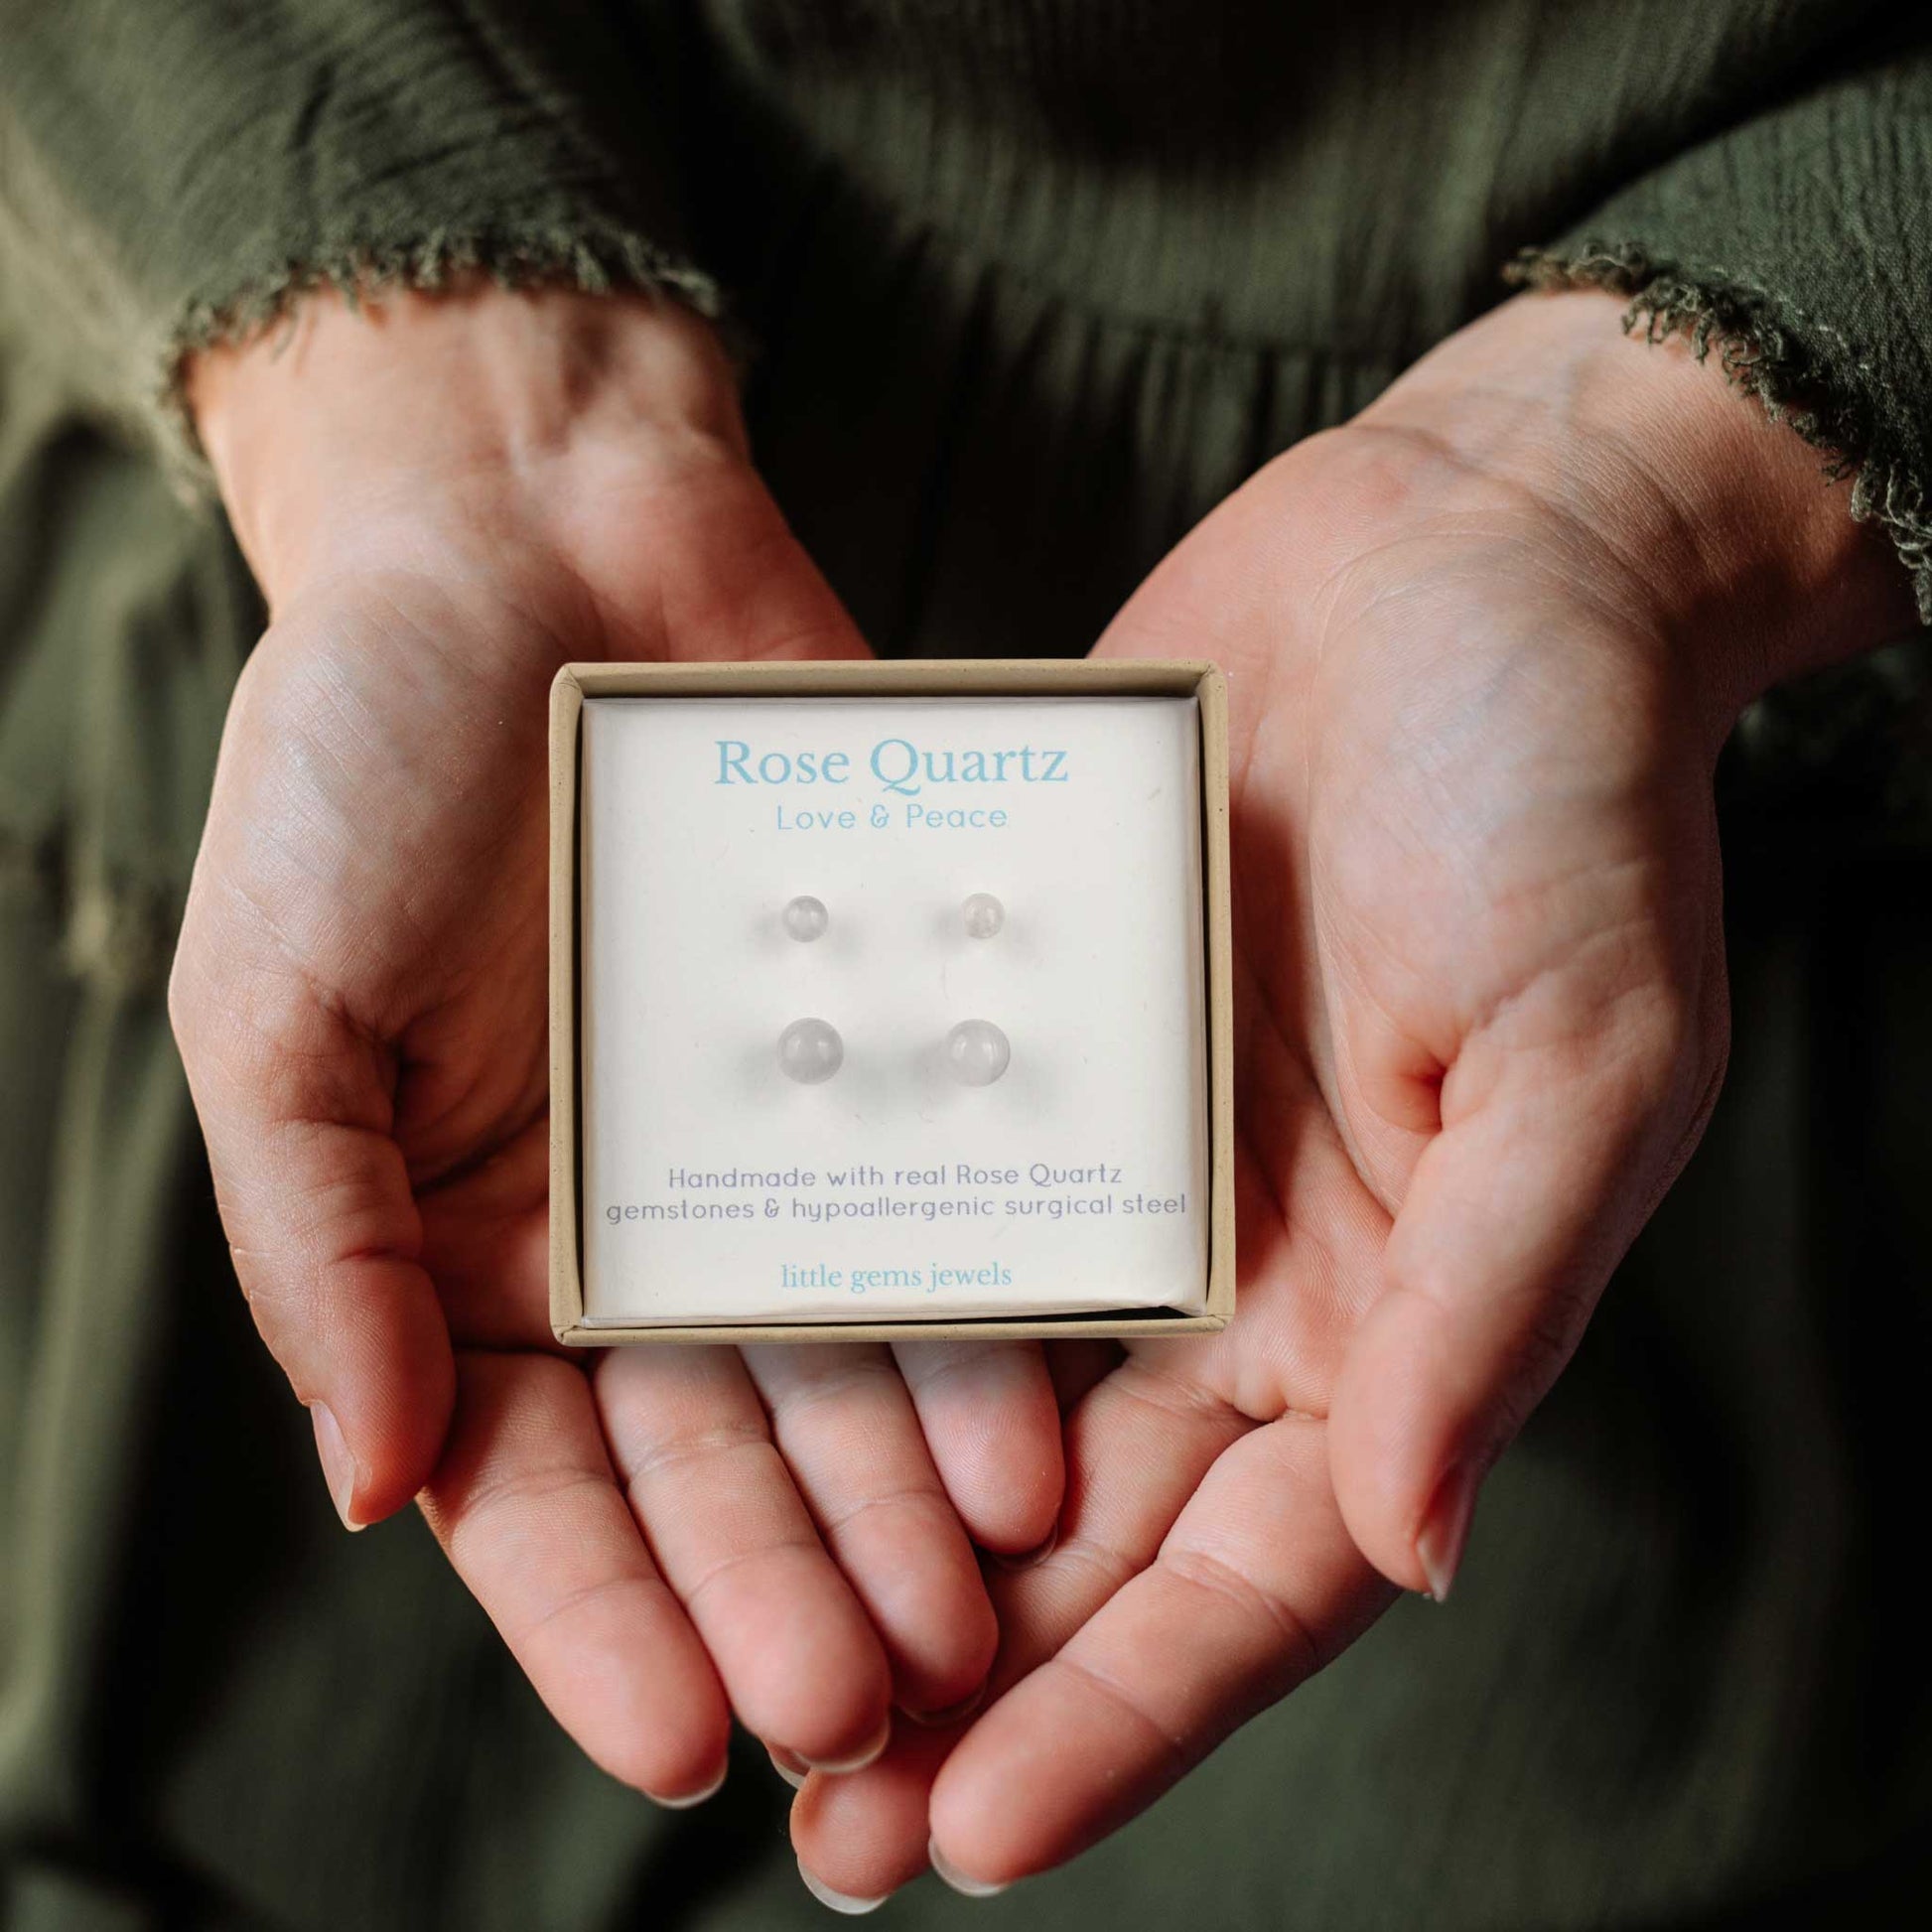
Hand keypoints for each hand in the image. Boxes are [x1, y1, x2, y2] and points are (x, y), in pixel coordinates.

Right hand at [169, 285, 1063, 1802]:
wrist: (536, 537)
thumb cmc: (362, 760)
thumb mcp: (277, 1003)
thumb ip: (321, 1242)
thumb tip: (372, 1485)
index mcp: (472, 1254)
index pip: (536, 1490)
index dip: (605, 1620)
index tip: (683, 1741)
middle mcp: (637, 1232)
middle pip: (718, 1455)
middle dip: (788, 1585)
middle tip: (872, 1708)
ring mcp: (775, 1147)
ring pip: (847, 1360)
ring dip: (903, 1494)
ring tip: (980, 1604)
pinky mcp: (888, 1051)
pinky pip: (942, 1197)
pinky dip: (982, 1311)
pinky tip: (1042, 1416)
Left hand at [790, 289, 1914, 1897]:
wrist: (1459, 563)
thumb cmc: (1565, 800)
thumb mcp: (1577, 1053)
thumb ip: (1491, 1302)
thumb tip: (1409, 1546)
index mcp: (1387, 1315)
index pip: (1249, 1575)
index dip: (1123, 1716)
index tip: (973, 1834)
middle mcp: (1243, 1274)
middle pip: (1089, 1536)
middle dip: (962, 1684)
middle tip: (812, 1824)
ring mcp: (1123, 1164)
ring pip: (978, 1397)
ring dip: (867, 1534)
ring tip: (733, 1654)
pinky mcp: (1031, 1041)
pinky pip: (925, 1192)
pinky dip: (839, 1300)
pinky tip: (714, 1385)